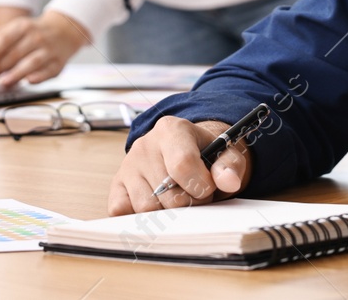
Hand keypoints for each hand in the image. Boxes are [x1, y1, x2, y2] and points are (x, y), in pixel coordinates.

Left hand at [0, 9, 88, 87]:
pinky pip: (49, 71)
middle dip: (0, 66)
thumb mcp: (11, 31)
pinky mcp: (57, 64)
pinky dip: (40, 76)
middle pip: (16, 53)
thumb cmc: (30, 34)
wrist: (63, 31)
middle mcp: (36, 37)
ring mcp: (48, 51)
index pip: (6, 38)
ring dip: (18, 72)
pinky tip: (30, 81)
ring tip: (4, 82)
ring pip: (32, 62)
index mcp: (22, 27)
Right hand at [108, 116, 250, 214]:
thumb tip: (228, 181)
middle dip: (187, 203)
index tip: (208, 189)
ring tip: (177, 199)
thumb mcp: (226, 155)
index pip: (182, 164)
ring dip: (167, 213)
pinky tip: (158, 207)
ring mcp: (128, 165)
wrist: (190, 153)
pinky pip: (121, 210)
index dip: (199, 185)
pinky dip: (140, 217)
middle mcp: (145, 145)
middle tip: (195, 195)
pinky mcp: (117, 185)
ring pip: (146, 208)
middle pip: (166, 193)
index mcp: (171, 130)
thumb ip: (230, 166)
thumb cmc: (207, 156)